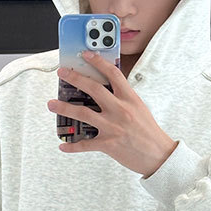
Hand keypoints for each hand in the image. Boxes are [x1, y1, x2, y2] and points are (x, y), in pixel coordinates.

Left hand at [48, 50, 178, 177]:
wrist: (159, 155)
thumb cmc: (149, 132)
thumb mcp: (139, 108)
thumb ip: (123, 98)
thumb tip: (103, 91)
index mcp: (129, 98)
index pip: (112, 73)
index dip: (97, 61)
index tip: (86, 54)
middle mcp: (120, 110)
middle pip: (93, 88)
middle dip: (74, 78)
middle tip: (62, 73)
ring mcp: (112, 127)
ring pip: (82, 113)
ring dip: (64, 108)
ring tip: (52, 104)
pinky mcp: (108, 144)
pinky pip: (85, 144)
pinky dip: (72, 146)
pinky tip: (63, 145)